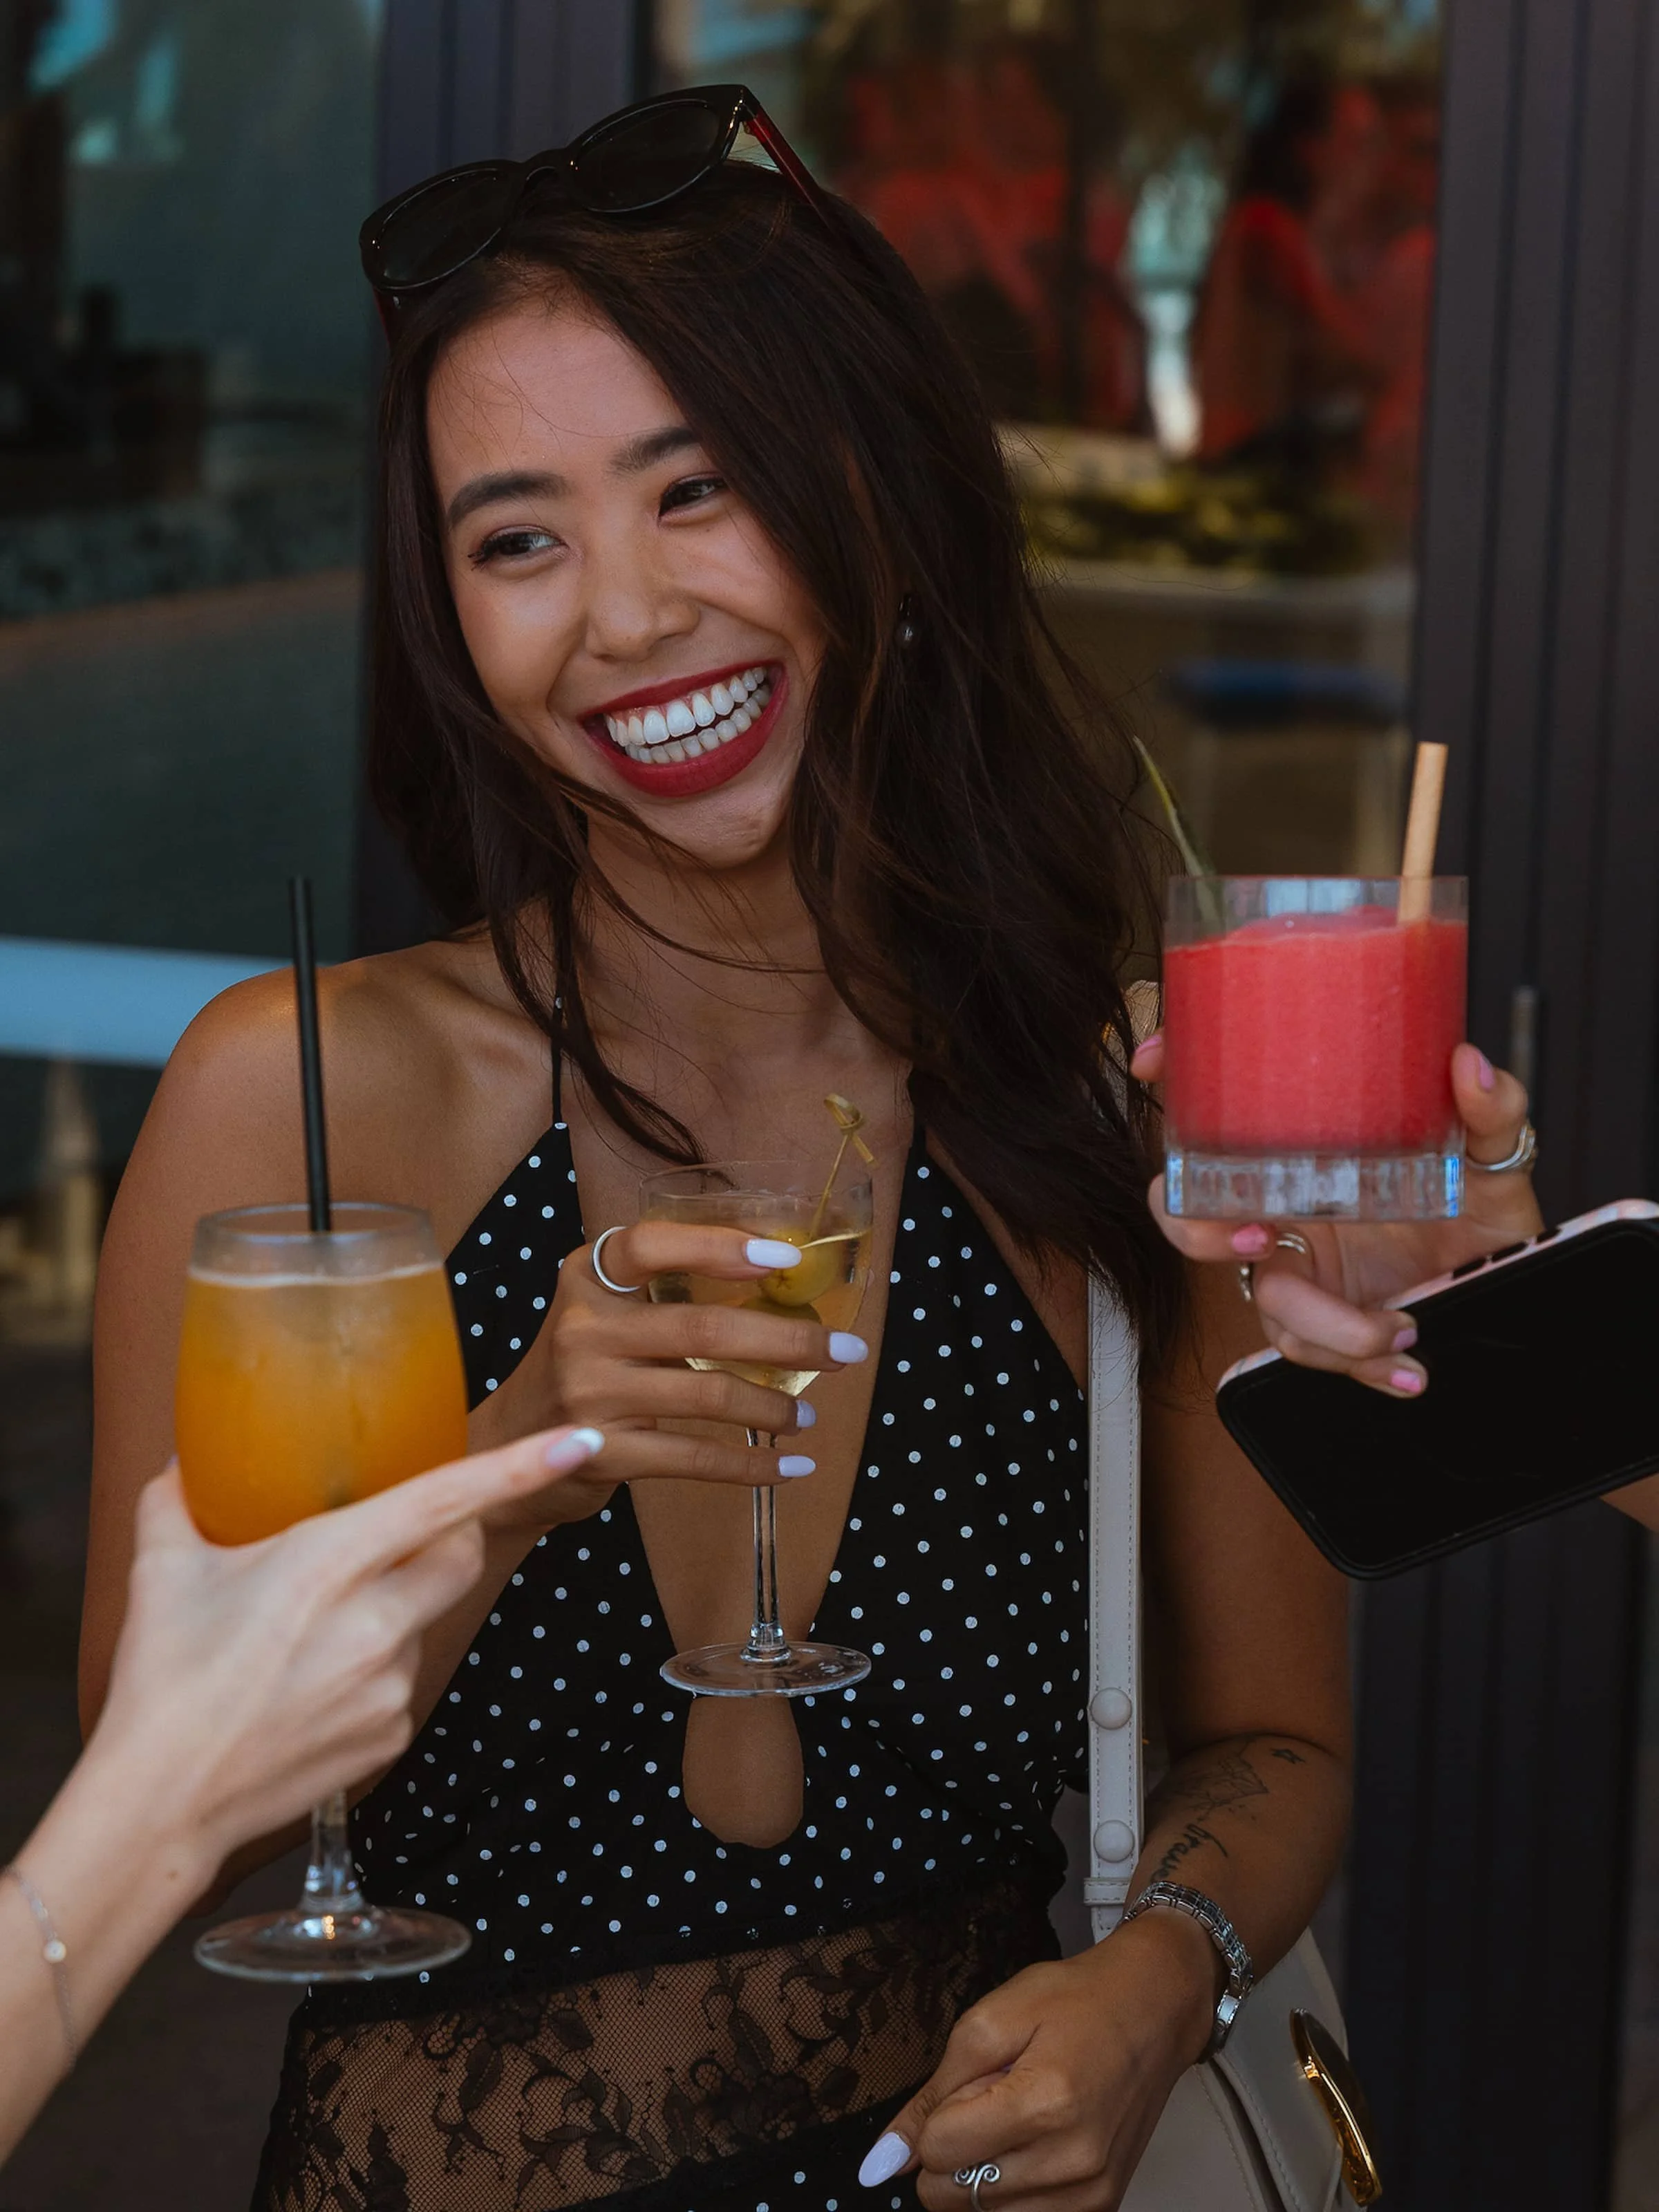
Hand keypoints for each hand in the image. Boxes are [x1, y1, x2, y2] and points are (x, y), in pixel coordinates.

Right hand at [87, 1423, 603, 1875]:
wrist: (161, 1804)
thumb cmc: (160, 1680)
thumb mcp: (161, 1570)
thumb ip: (179, 1498)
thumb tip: (183, 1459)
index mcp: (330, 1564)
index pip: (446, 1500)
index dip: (520, 1465)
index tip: (578, 1441)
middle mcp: (376, 1623)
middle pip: (462, 1556)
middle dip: (451, 1534)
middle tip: (398, 1533)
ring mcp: (392, 1685)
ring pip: (424, 1620)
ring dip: (393, 1610)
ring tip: (309, 1635)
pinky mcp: (393, 1736)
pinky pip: (403, 1681)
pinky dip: (373, 1670)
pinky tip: (311, 1688)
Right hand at [474, 1223, 867, 1529]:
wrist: (508, 1449)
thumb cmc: (582, 1369)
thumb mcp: (604, 1314)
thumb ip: (665, 1291)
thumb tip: (779, 1278)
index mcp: (586, 1277)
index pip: (650, 1245)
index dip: (720, 1246)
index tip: (785, 1257)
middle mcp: (583, 1328)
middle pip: (701, 1328)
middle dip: (787, 1340)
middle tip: (844, 1350)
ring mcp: (589, 1393)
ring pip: (707, 1395)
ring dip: (774, 1407)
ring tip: (809, 1415)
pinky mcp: (601, 1453)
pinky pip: (694, 1459)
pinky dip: (750, 1465)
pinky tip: (790, 1466)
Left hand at [857, 1916, 1213, 2208]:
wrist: (1153, 2008)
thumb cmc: (1074, 2001)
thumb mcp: (990, 2019)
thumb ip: (933, 2095)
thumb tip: (880, 2163)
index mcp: (1044, 2104)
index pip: (939, 2152)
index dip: (936, 2117)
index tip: (968, 2086)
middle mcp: (1073, 2162)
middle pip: (955, 2193)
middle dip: (955, 2148)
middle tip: (994, 2098)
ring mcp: (1092, 2193)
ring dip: (983, 2171)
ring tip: (1019, 2117)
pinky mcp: (1103, 2206)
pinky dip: (1011, 2189)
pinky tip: (1034, 2143)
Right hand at [1132, 1035, 1540, 1396]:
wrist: (1511, 1282)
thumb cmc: (1484, 1208)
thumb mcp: (1495, 1156)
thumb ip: (1491, 1111)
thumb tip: (1468, 1065)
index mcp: (1307, 1158)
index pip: (1221, 1117)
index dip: (1171, 1083)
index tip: (1150, 1062)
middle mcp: (1288, 1212)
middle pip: (1193, 1217)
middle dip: (1199, 1232)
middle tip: (1255, 1236)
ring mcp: (1301, 1273)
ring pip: (1267, 1303)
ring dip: (1327, 1327)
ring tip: (1399, 1330)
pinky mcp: (1326, 1328)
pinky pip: (1313, 1354)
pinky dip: (1359, 1367)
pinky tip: (1407, 1370)